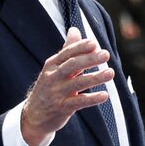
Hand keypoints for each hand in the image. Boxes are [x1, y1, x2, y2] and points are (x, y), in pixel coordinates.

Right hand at [20, 27, 114, 145]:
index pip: (67, 53)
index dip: (80, 47)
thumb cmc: (49, 87)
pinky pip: (78, 102)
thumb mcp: (54, 68)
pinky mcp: (62, 108)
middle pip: (72, 65)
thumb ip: (67, 50)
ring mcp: (57, 93)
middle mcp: (53, 77)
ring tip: (111, 73)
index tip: (94, 43)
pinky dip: (92, 99)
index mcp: (52, 65)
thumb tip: (74, 29)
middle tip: (106, 54)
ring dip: (95, 78)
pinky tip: (104, 95)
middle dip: (89, 59)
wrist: (34, 116)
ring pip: (78, 83)